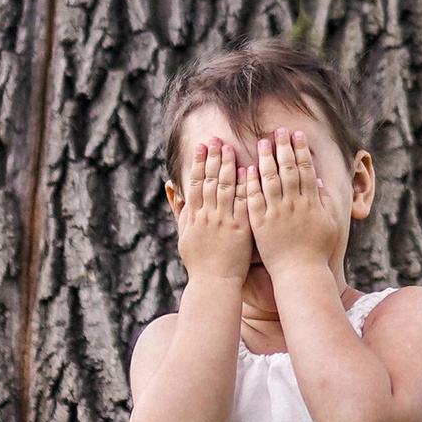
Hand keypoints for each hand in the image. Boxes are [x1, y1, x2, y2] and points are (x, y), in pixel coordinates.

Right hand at [173, 136, 255, 287]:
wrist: (214, 283)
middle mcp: (207, 216)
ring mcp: (223, 222)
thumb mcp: (184, 236)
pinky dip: (245, 187)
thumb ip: (180, 212)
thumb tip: (172, 189)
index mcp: (194, 216)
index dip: (198, 162)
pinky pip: (243, 204)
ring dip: (228, 166)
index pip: (195, 183)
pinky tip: (248, 171)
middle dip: (213, 158)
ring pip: (225, 188)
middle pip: (209, 181)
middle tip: (217, 138)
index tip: (201, 145)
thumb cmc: (200, 262)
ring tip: (230, 148)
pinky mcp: (240, 229)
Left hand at [244, 126, 342, 277]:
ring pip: (270, 180)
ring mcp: (276, 213)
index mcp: (311, 203)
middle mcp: (294, 205)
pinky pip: (254, 199)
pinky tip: (247, 168)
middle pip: (288, 170)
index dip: (301, 150)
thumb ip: (325, 201)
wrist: (299, 273)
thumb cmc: (316, 251)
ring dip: (267, 159)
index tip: (297, 134)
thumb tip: (319, 181)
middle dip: (284, 148)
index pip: (306, 170)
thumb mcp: (329, 224)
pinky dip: (251, 183)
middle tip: (279, 130)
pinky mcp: (260, 224)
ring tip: (263, 141)